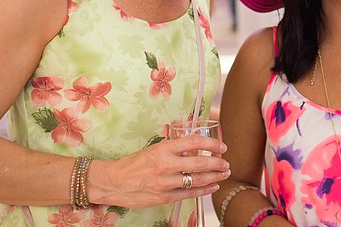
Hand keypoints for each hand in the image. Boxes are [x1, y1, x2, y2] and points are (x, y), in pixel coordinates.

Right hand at [93, 134, 229, 208]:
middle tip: (226, 163)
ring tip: (224, 174)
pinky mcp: (164, 197)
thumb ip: (174, 148)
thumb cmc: (134, 164)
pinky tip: (212, 187)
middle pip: (200, 162)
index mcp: (163, 149)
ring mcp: (165, 183)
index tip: (222, 146)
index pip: (194, 142)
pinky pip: (189, 193)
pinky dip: (203, 190)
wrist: (114, 182)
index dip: (212, 143)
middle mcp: (165, 165)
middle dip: (217, 163)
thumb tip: (196, 146)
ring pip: (197, 179)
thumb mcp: (154, 149)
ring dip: (214, 177)